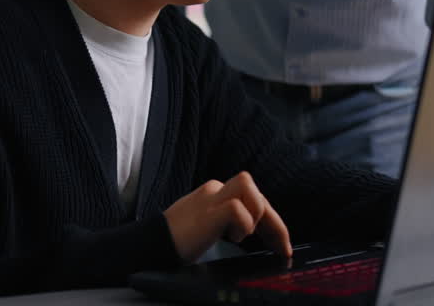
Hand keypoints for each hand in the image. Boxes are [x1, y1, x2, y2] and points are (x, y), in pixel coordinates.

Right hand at [164, 171, 291, 263]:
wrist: (151, 246)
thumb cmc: (178, 241)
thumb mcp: (208, 226)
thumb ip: (228, 221)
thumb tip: (258, 233)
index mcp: (216, 193)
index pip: (253, 197)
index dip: (272, 222)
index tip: (282, 246)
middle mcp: (215, 190)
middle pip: (255, 190)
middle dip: (274, 221)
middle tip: (281, 248)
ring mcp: (210, 198)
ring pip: (248, 187)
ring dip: (254, 216)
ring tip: (241, 236)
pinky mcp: (208, 212)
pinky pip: (237, 208)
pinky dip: (242, 226)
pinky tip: (231, 238)